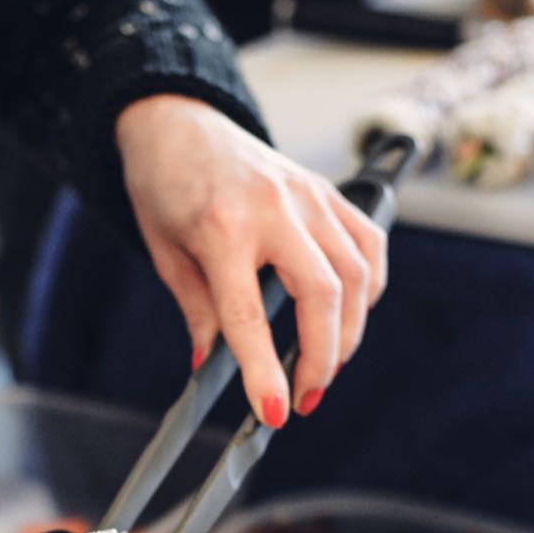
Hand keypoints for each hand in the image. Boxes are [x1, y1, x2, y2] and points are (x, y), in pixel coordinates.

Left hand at [116, 94, 387, 426]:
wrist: (178, 121)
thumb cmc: (165, 184)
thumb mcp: (164, 253)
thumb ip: (198, 310)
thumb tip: (211, 366)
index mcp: (222, 227)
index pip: (249, 314)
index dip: (264, 370)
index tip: (275, 411)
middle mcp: (275, 208)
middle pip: (324, 295)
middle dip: (322, 359)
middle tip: (304, 398)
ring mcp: (309, 196)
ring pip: (358, 275)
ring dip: (349, 332)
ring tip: (324, 367)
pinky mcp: (327, 192)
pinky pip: (369, 246)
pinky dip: (368, 289)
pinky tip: (348, 317)